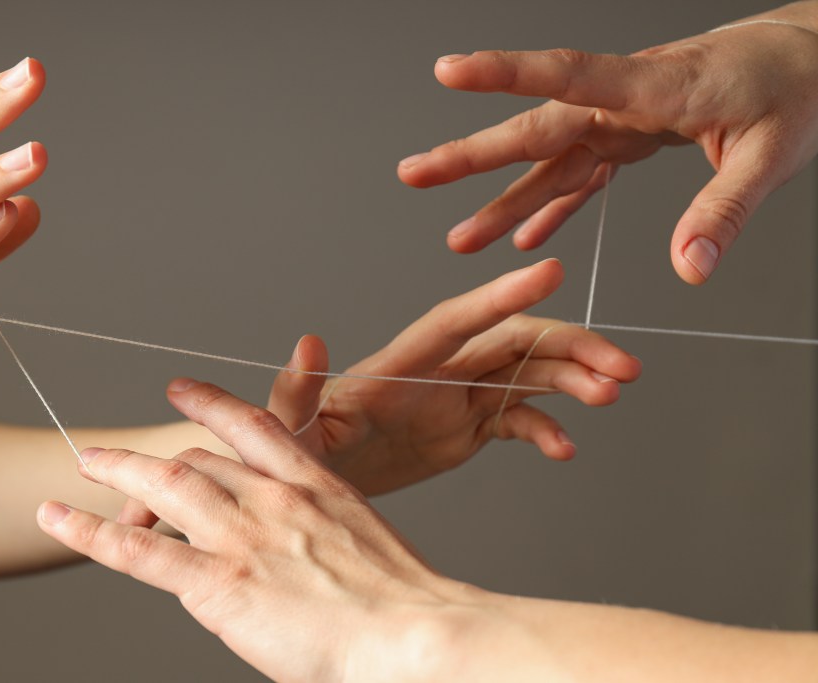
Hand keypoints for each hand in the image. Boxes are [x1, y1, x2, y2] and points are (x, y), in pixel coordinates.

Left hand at [39, 382, 485, 682]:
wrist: (415, 632)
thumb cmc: (404, 604)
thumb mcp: (367, 550)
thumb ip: (323, 540)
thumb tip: (301, 560)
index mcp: (314, 485)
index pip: (252, 427)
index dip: (210, 404)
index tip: (182, 389)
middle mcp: (273, 497)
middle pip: (197, 460)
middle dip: (151, 459)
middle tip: (113, 454)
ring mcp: (242, 535)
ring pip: (164, 487)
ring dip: (117, 473)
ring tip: (83, 466)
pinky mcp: (217, 581)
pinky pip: (140, 551)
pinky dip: (93, 532)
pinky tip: (61, 519)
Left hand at [267, 259, 640, 494]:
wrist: (321, 484)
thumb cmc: (302, 449)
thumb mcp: (295, 430)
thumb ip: (299, 391)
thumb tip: (307, 344)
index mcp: (400, 364)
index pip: (456, 321)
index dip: (501, 297)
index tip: (550, 274)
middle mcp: (437, 370)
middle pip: (513, 341)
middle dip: (570, 345)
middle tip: (622, 366)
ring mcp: (457, 396)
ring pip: (528, 373)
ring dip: (573, 379)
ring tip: (610, 395)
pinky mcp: (468, 426)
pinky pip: (519, 418)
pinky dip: (547, 428)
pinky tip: (565, 448)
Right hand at [397, 2, 817, 283]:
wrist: (808, 60)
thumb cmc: (798, 89)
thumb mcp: (774, 153)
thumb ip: (724, 210)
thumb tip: (689, 269)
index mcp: (653, 89)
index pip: (567, 76)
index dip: (505, 73)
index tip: (450, 70)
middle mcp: (624, 103)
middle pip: (536, 129)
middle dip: (471, 155)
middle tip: (416, 172)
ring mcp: (623, 121)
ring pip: (549, 163)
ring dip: (502, 199)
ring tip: (460, 237)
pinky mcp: (632, 138)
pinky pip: (582, 177)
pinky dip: (553, 208)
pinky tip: (527, 238)